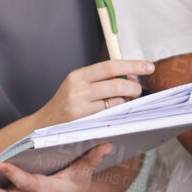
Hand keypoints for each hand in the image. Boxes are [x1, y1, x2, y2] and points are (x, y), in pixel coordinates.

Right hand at [32, 59, 154, 128]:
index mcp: (77, 75)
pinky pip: (109, 116)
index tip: (148, 66)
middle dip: (134, 88)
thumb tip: (128, 75)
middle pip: (117, 84)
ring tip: (124, 104)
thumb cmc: (65, 105)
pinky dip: (117, 115)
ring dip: (126, 103)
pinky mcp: (82, 122)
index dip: (132, 65)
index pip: (110, 66)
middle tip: (137, 92)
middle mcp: (77, 88)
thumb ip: (98, 79)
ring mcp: (79, 106)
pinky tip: (116, 115)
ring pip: (116, 102)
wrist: (43, 126)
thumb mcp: (76, 86)